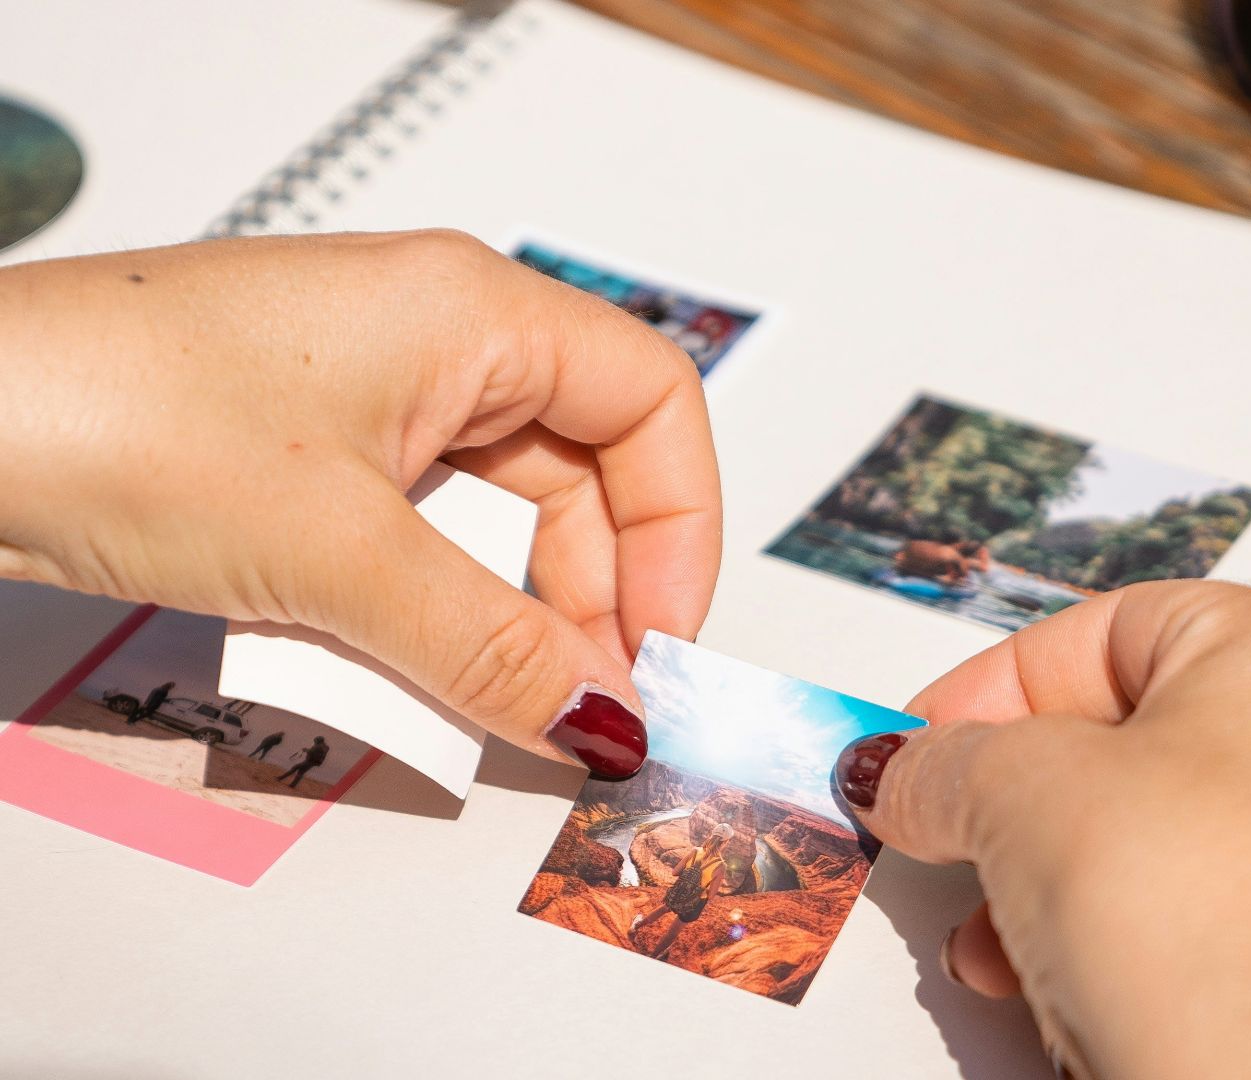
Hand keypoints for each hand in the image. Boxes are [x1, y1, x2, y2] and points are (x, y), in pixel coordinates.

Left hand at [0, 231, 721, 777]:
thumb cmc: (127, 420)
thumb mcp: (343, 555)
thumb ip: (492, 647)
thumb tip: (607, 722)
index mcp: (476, 311)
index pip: (652, 405)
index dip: (679, 529)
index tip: (659, 646)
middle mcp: (434, 339)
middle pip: (581, 470)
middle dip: (596, 593)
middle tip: (583, 708)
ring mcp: (361, 394)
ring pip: (495, 513)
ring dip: (508, 614)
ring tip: (495, 705)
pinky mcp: (299, 451)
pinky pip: (413, 534)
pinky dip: (428, 606)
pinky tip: (410, 670)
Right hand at [835, 581, 1250, 1078]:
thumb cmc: (1197, 930)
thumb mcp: (1016, 795)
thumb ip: (945, 762)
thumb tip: (912, 769)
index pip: (1112, 630)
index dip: (997, 683)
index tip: (928, 738)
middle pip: (1144, 735)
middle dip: (1024, 796)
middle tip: (954, 825)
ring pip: (1176, 834)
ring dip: (1062, 874)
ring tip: (995, 928)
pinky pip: (1217, 913)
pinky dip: (1130, 932)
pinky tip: (1058, 980)